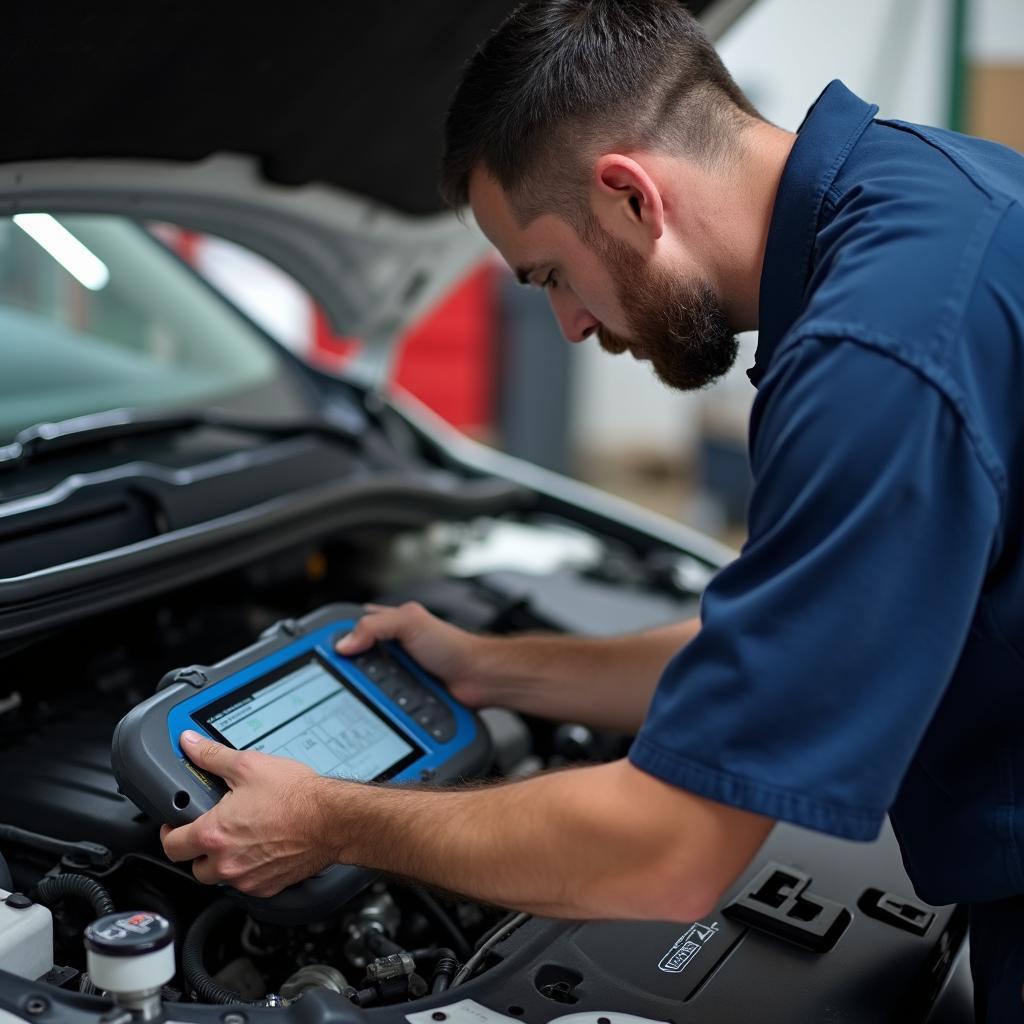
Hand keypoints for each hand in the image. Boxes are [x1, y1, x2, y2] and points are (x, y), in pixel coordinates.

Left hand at [160, 731, 337, 896]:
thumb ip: (214, 756)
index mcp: (214, 834)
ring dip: (223, 860)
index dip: (169, 832)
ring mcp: (248, 878)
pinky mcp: (269, 886)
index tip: (176, 824)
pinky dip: (249, 870)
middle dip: (198, 849)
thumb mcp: (250, 765)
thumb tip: (191, 744)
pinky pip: (247, 884)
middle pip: (194, 867)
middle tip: (211, 829)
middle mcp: (227, 862)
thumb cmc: (296, 796)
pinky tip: (262, 848)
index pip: (171, 845)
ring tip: (240, 837)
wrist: (332, 819)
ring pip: (221, 877)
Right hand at [336, 602, 492, 706]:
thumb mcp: (411, 621)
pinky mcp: (401, 698)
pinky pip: (380, 704)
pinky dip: (376, 707)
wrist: (478, 678)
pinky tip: (376, 709)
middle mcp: (388, 650)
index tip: (316, 649)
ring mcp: (394, 675)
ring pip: (363, 686)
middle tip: (338, 678)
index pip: (349, 628)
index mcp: (387, 625)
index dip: (332, 637)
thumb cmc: (454, 646)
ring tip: (360, 695)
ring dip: (361, 692)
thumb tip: (344, 643)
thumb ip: (376, 625)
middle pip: (352, 661)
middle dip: (344, 671)